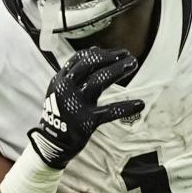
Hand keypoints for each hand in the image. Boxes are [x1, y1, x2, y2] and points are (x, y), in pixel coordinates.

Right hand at [27, 46, 142, 168]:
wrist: (52, 142)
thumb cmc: (60, 113)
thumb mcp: (59, 89)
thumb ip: (74, 72)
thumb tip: (94, 51)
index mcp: (60, 80)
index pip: (80, 59)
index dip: (100, 53)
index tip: (115, 52)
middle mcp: (67, 89)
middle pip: (89, 65)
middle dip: (110, 58)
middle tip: (127, 55)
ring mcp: (77, 104)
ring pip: (98, 81)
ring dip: (117, 70)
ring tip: (132, 64)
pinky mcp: (86, 121)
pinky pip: (108, 111)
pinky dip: (125, 107)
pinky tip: (139, 104)